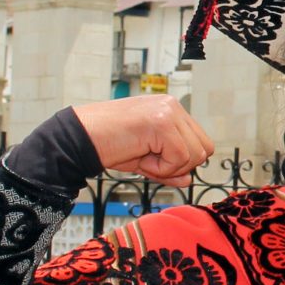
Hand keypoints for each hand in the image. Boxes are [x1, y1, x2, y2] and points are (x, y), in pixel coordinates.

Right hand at [69, 96, 214, 182]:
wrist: (80, 140)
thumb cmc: (109, 145)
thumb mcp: (146, 159)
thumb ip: (170, 167)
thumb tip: (189, 179)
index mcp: (170, 109)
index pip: (200, 141)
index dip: (182, 161)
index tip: (155, 161)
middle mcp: (172, 106)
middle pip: (204, 149)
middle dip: (180, 165)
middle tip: (150, 162)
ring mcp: (168, 111)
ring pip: (195, 154)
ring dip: (169, 167)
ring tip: (143, 157)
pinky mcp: (162, 122)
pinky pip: (180, 158)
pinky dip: (161, 168)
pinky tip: (140, 157)